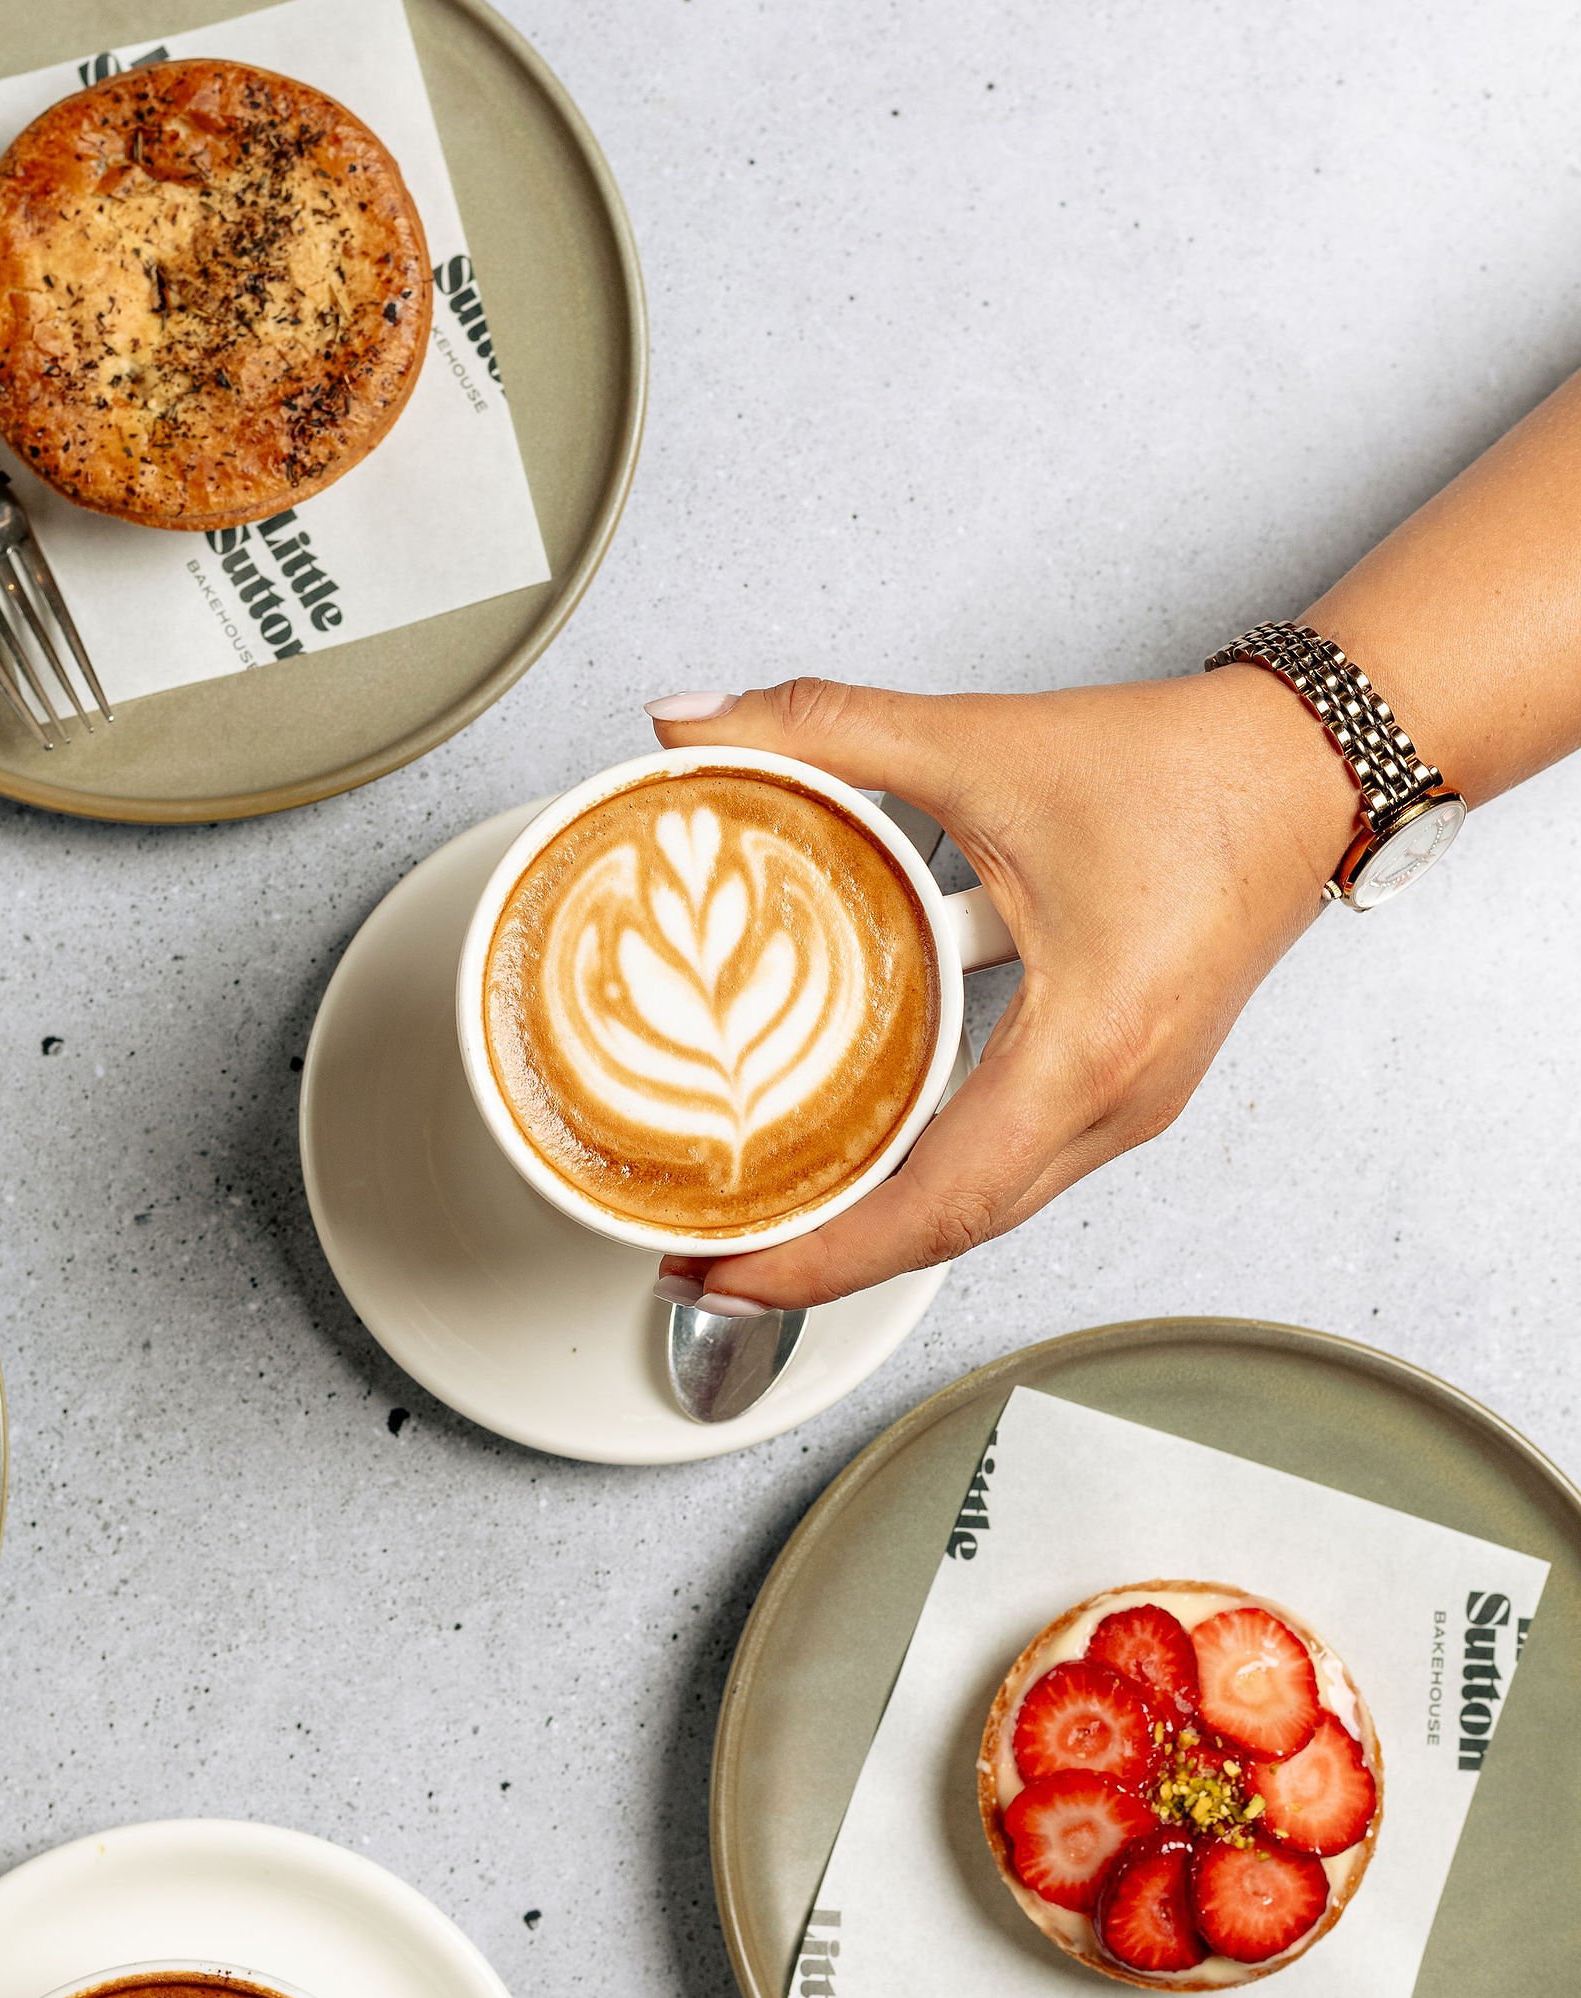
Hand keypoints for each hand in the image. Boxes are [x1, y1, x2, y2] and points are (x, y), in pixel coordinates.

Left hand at [646, 670, 1361, 1308]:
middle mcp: (1117, 1104)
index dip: (823, 1255)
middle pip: (952, 1232)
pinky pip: (1013, 1163)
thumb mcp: (982, 742)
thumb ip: (825, 728)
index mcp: (1090, 1046)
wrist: (1308, 768)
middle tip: (708, 1256)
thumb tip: (689, 726)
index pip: (939, 1205)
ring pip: (985, 1205)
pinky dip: (927, 1174)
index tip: (728, 1271)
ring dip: (876, 1224)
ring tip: (764, 1212)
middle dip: (822, 1259)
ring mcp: (1129, 1108)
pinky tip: (857, 1147)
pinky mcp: (1127, 1087)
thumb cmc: (1188, 775)